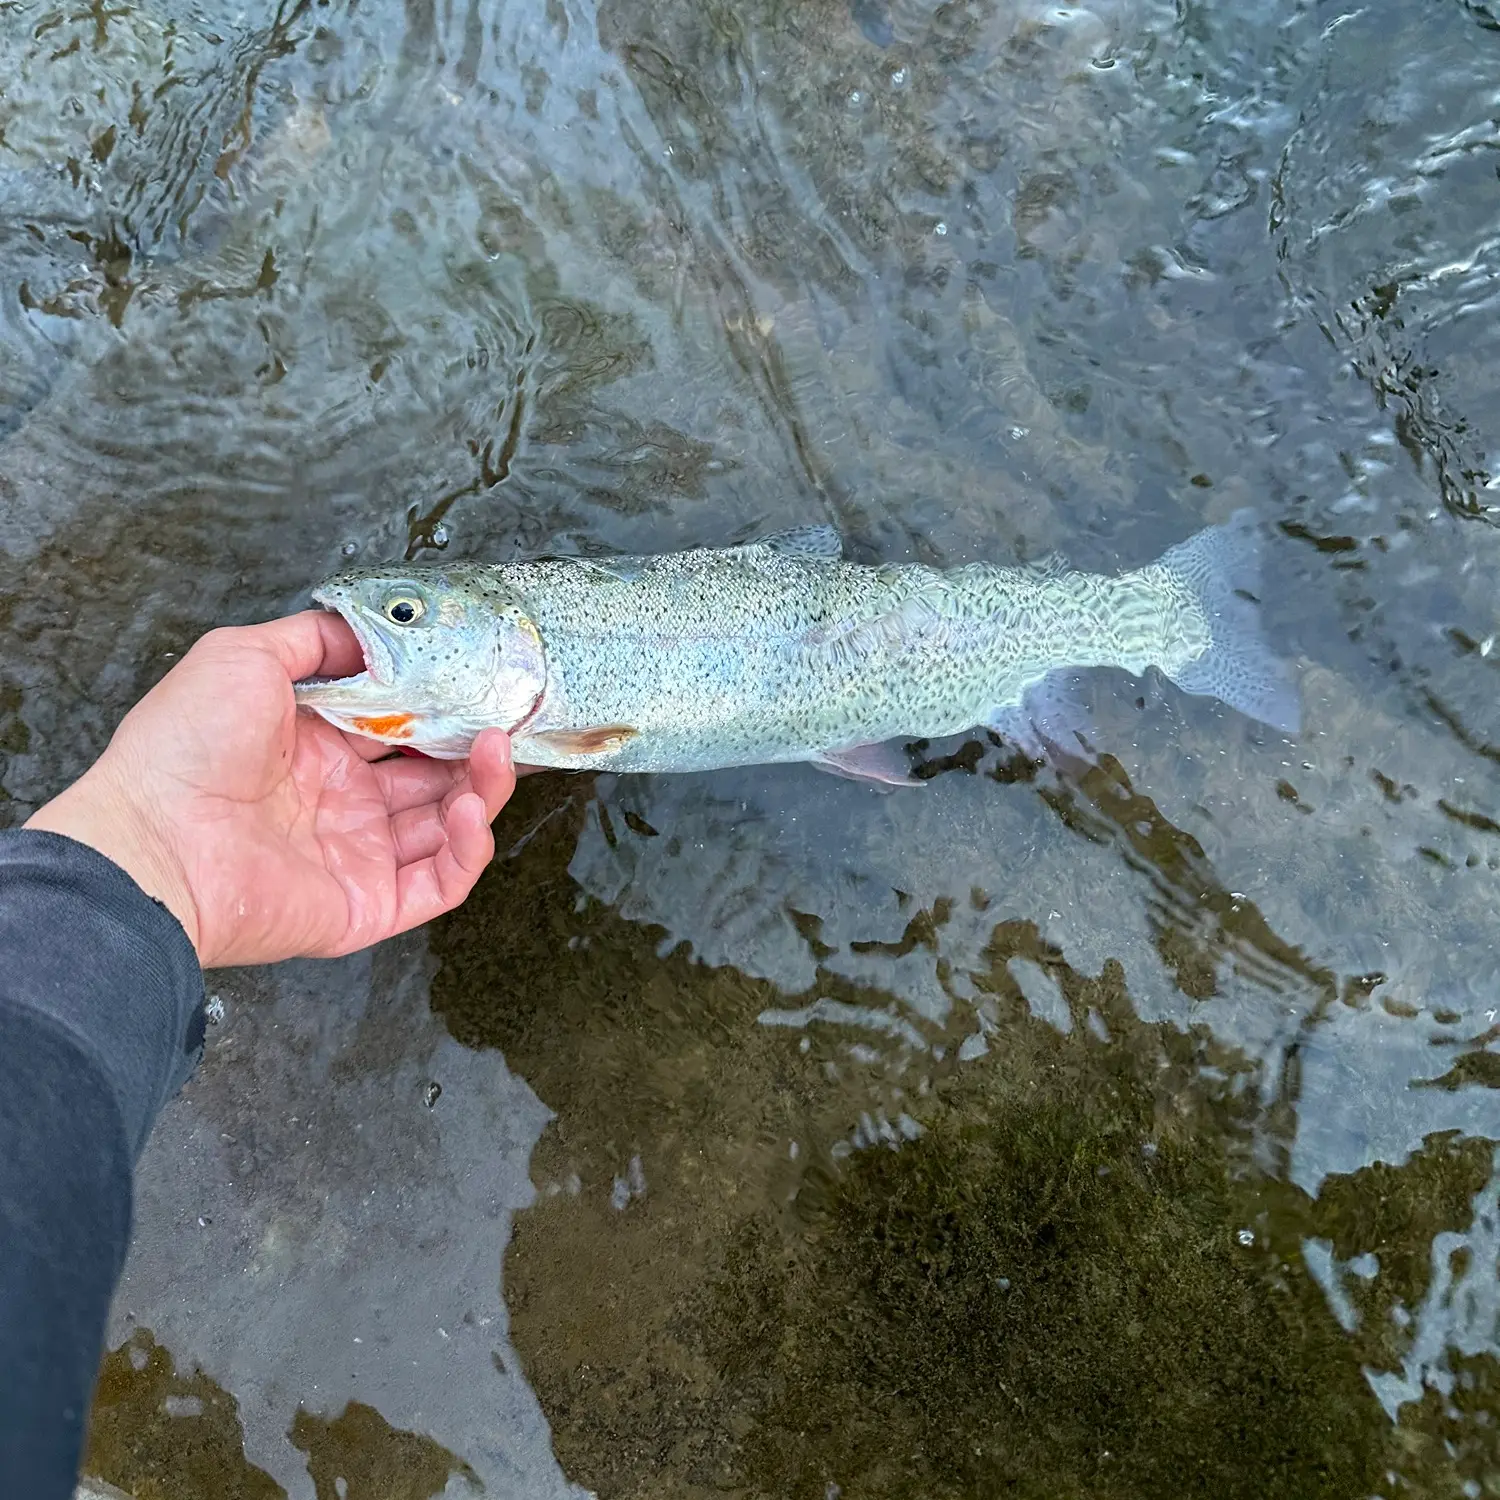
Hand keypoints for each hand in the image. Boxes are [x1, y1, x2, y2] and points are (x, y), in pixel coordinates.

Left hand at [25, 612, 516, 966]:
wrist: (154, 844)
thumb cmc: (184, 749)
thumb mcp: (243, 655)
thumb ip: (315, 638)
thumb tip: (374, 633)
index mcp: (315, 748)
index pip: (400, 727)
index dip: (443, 707)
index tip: (477, 684)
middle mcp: (341, 802)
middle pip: (435, 776)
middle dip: (475, 748)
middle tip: (505, 720)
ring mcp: (358, 854)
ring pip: (449, 826)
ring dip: (484, 789)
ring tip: (496, 753)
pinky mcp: (369, 904)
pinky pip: (441, 882)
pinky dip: (470, 849)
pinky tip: (471, 809)